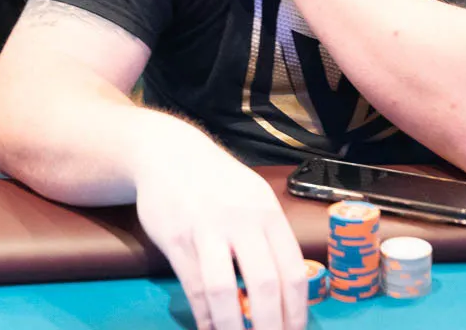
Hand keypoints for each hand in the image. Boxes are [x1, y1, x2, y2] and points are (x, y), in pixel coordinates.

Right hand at [133, 136, 306, 329]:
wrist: (169, 153)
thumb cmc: (218, 183)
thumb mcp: (254, 198)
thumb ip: (269, 238)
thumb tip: (286, 290)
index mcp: (268, 213)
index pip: (292, 271)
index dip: (296, 310)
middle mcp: (242, 221)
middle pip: (264, 285)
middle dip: (269, 326)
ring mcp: (207, 229)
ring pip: (225, 290)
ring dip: (233, 327)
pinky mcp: (177, 238)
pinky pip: (194, 286)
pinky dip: (204, 315)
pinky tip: (210, 329)